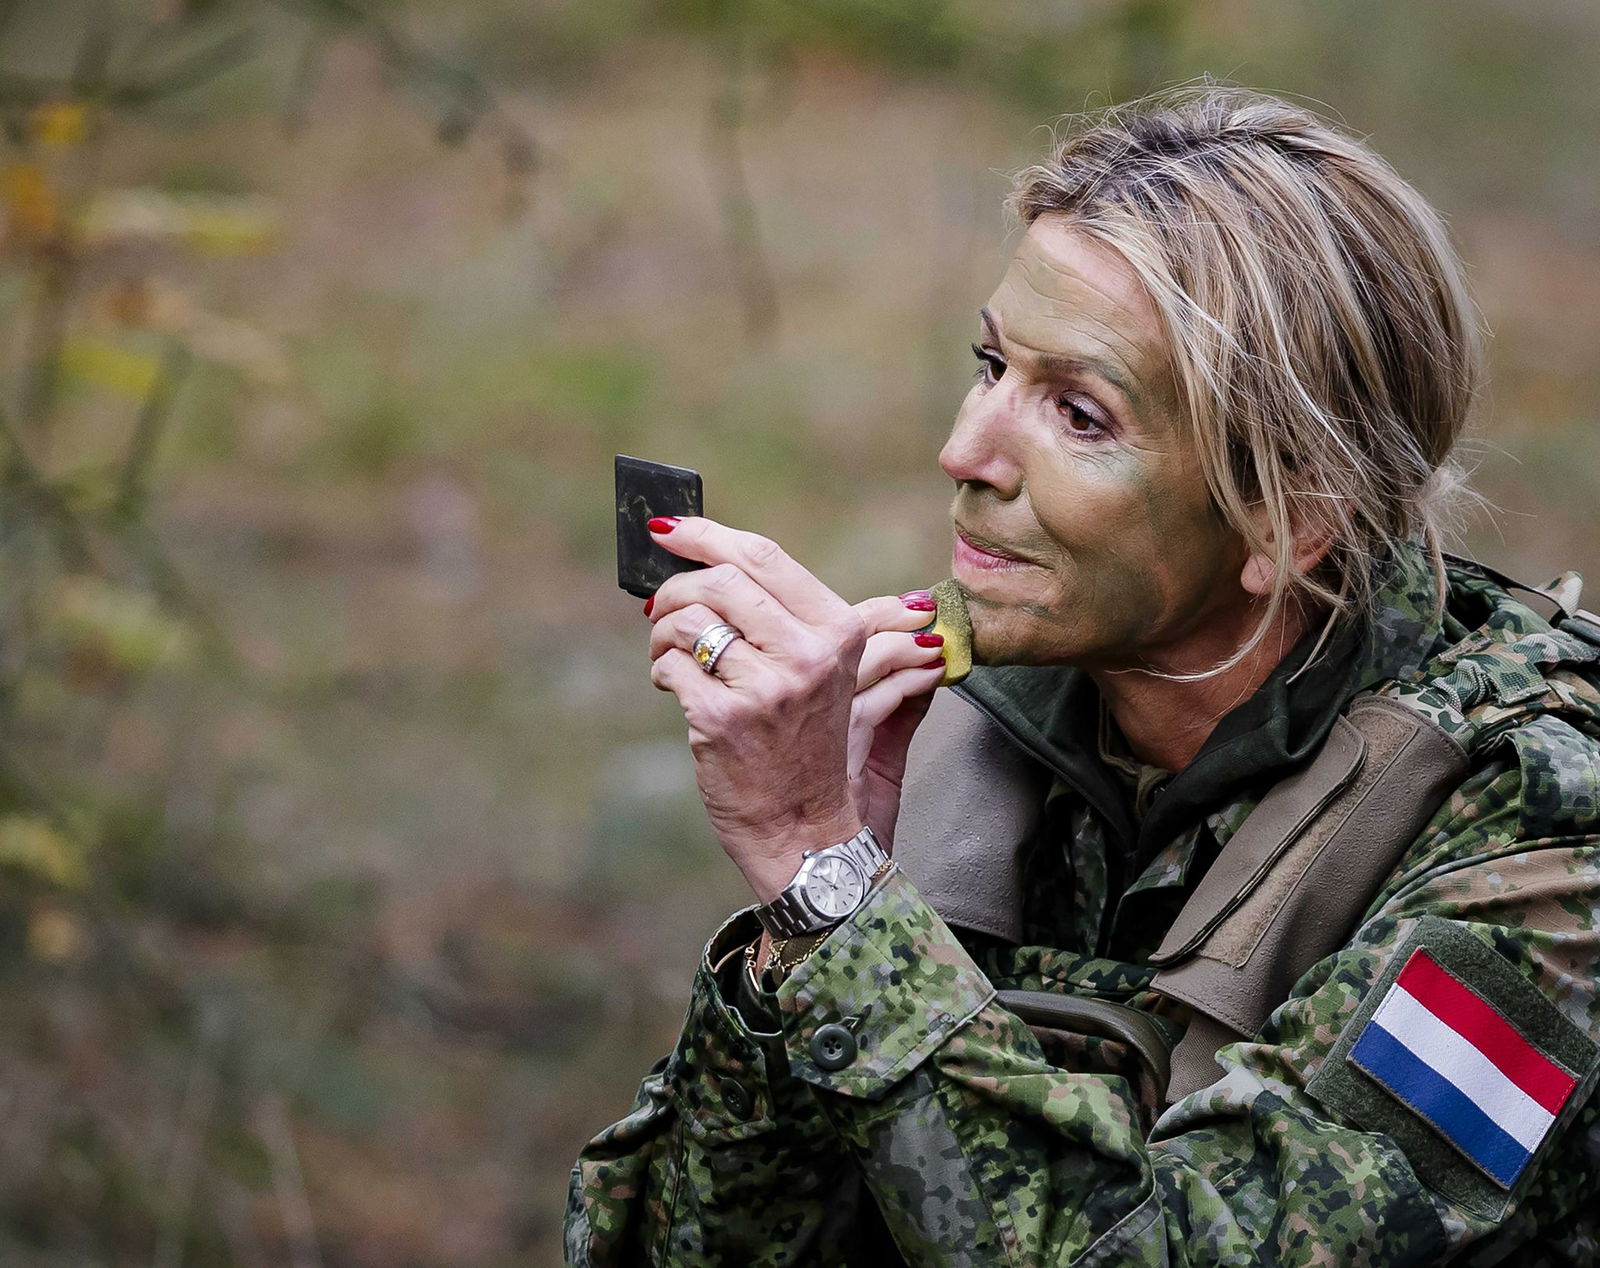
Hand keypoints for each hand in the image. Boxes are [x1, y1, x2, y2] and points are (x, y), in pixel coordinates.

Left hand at [645, 517, 940, 901]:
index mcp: (837, 632)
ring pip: (689, 620)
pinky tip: (673, 686)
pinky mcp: (723, 719)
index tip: (669, 530)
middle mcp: (809, 654)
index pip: (765, 557)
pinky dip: (661, 670)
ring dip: (663, 631)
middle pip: (721, 580)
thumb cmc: (806, 747)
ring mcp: (766, 688)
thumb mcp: (823, 673)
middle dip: (677, 587)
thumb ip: (784, 614)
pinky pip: (670, 665)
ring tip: (669, 653)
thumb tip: (712, 555)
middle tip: (660, 607)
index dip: (707, 535)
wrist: (806, 831)